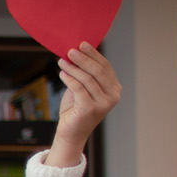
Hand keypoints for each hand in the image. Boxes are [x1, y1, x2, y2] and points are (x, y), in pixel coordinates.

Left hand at [48, 43, 120, 167]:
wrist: (70, 132)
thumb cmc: (75, 108)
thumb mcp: (82, 87)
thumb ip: (83, 73)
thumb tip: (76, 51)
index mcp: (114, 89)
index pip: (105, 67)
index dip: (93, 54)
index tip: (81, 44)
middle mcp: (113, 96)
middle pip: (98, 71)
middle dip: (83, 59)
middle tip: (70, 50)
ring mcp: (103, 104)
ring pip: (87, 79)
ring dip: (73, 68)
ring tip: (62, 61)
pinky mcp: (90, 110)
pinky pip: (79, 89)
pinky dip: (70, 79)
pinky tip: (62, 73)